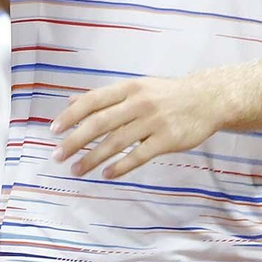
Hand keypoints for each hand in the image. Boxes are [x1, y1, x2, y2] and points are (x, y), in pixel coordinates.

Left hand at [52, 75, 227, 178]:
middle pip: (100, 123)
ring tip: (77, 170)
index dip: (71, 115)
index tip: (53, 130)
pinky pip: (139, 155)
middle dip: (75, 141)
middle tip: (58, 156)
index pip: (93, 100)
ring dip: (93, 158)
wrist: (208, 99)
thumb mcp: (137, 87)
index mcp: (129, 88)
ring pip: (116, 142)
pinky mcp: (168, 140)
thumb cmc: (168, 94)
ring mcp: (154, 121)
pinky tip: (106, 174)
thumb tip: (71, 102)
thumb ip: (106, 97)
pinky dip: (120, 166)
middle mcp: (139, 103)